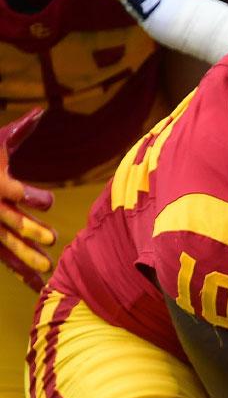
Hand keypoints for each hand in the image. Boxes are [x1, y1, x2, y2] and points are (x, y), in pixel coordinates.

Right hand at [0, 108, 55, 291]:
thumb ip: (19, 131)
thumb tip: (41, 111)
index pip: (13, 191)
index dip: (30, 197)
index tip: (47, 202)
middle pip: (10, 222)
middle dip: (29, 231)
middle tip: (52, 239)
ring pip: (6, 245)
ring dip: (25, 258)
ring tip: (47, 268)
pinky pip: (5, 259)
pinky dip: (20, 272)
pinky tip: (37, 286)